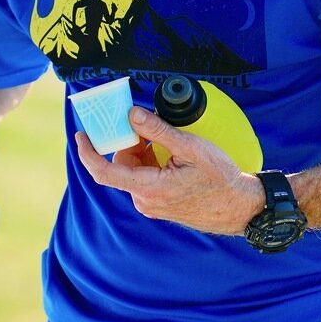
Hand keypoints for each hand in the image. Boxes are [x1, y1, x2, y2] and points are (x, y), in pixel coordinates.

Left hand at [75, 106, 263, 234]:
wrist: (239, 207)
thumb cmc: (219, 178)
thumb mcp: (190, 147)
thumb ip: (157, 130)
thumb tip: (132, 114)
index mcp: (148, 188)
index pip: (105, 172)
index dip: (88, 153)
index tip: (81, 135)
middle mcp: (144, 201)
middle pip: (122, 166)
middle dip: (130, 144)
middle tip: (146, 126)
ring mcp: (151, 205)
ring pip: (133, 172)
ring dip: (143, 153)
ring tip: (168, 144)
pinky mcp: (158, 206)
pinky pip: (144, 180)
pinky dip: (150, 164)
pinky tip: (170, 158)